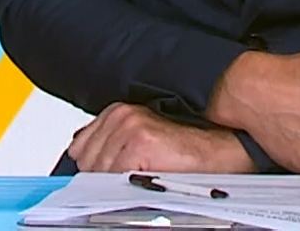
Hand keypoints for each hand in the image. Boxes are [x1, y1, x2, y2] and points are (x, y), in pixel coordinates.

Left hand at [68, 103, 254, 172]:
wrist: (219, 150)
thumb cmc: (186, 151)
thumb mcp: (141, 144)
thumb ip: (112, 147)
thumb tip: (86, 167)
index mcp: (116, 113)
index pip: (80, 148)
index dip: (90, 169)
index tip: (95, 183)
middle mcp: (120, 116)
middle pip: (86, 161)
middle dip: (101, 178)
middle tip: (126, 183)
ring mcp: (129, 127)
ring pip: (98, 171)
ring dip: (115, 184)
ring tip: (138, 181)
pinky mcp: (140, 142)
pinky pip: (114, 176)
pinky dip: (126, 186)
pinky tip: (144, 182)